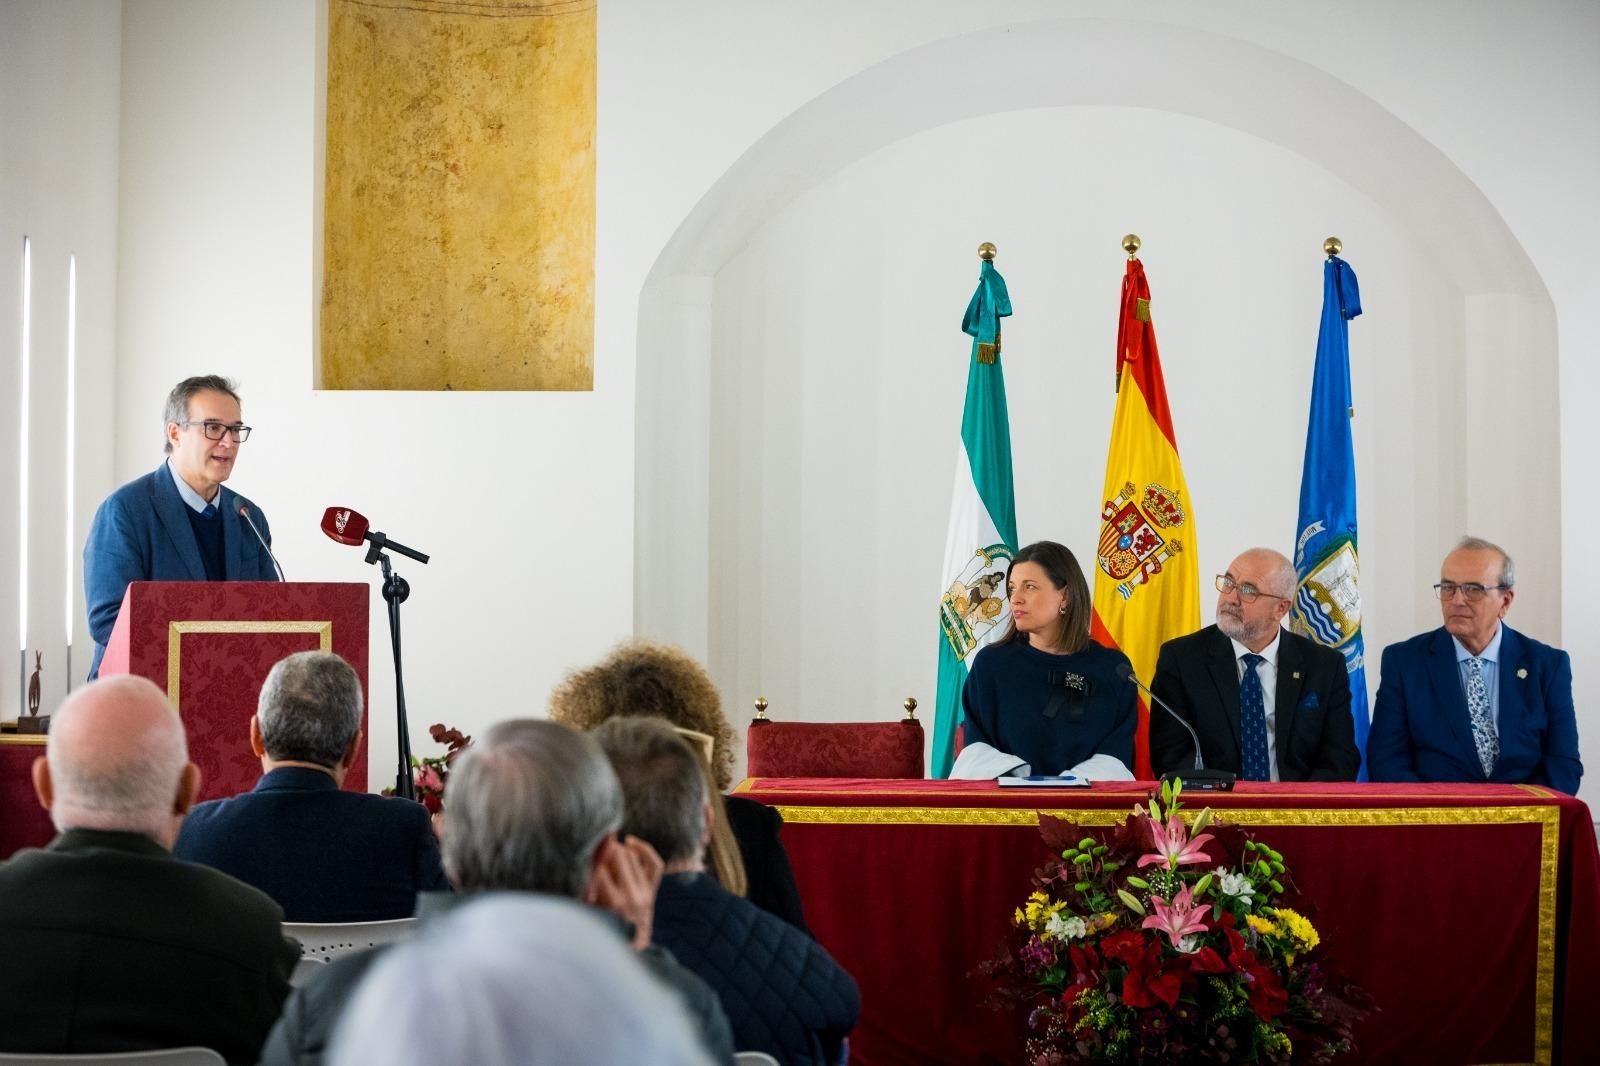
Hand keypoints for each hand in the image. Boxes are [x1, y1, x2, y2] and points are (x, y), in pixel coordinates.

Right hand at [587, 834, 663, 949]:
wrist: (627, 954)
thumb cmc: (600, 934)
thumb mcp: (589, 915)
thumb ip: (587, 891)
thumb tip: (585, 864)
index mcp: (614, 904)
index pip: (601, 867)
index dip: (590, 856)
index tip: (582, 851)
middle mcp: (632, 897)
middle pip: (619, 855)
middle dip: (604, 849)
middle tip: (594, 847)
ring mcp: (646, 894)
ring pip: (633, 856)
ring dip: (618, 850)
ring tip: (606, 851)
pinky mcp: (652, 892)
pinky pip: (654, 863)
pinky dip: (644, 849)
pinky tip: (630, 842)